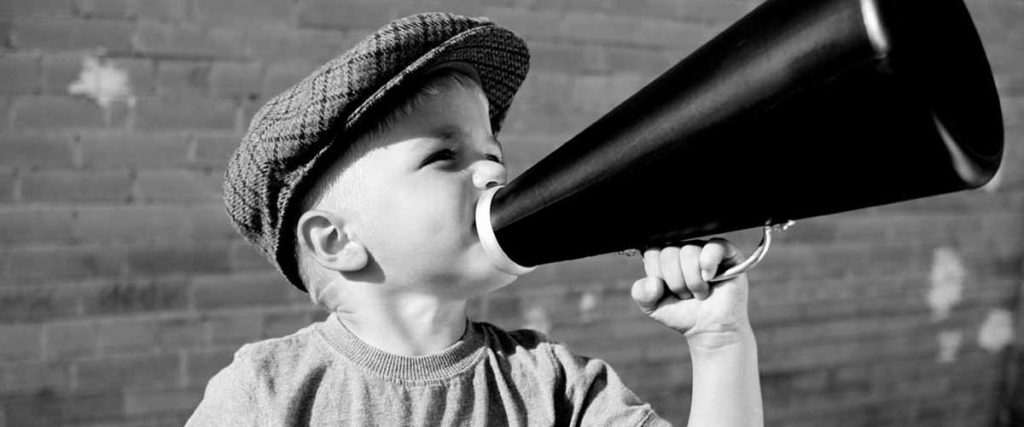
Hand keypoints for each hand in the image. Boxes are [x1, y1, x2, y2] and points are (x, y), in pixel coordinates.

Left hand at [630, 238, 751, 347]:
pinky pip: (714, 246)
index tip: (666, 291)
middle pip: (669, 252)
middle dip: (675, 282)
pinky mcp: (727, 254)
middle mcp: (684, 250)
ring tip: (700, 293)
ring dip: (692, 281)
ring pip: (689, 250)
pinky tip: (709, 278)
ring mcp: (705, 250)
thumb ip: (641, 293)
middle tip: (686, 295)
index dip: (657, 274)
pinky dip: (708, 264)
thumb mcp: (652, 307)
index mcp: (666, 257)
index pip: (653, 252)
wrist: (710, 330)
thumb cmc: (683, 314)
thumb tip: (653, 281)